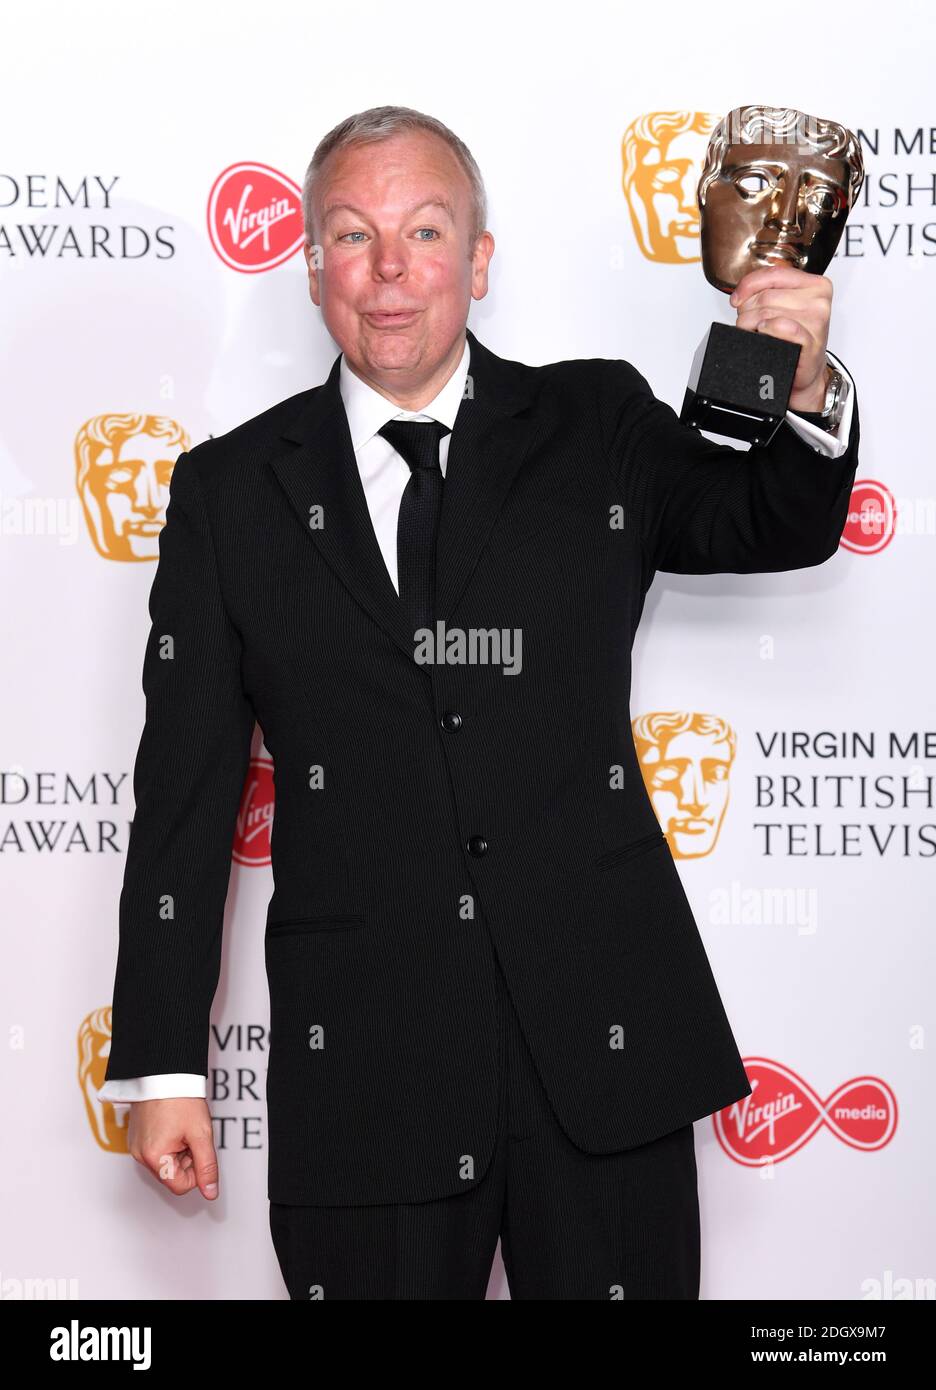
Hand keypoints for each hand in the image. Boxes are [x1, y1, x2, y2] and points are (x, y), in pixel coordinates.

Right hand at [127, 1098, 219, 1198]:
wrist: (163, 1072)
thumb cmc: (180, 1098)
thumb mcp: (201, 1134)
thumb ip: (207, 1166)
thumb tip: (210, 1192)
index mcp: (154, 1157)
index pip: (180, 1186)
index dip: (196, 1171)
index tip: (199, 1150)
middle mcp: (140, 1155)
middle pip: (172, 1175)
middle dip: (187, 1159)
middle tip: (192, 1134)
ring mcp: (137, 1146)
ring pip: (166, 1163)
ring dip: (179, 1150)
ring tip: (182, 1126)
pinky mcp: (137, 1138)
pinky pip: (158, 1151)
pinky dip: (170, 1142)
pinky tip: (173, 1124)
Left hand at [730, 265, 831, 411]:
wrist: (805, 372)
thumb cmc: (795, 340)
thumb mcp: (786, 308)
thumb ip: (770, 292)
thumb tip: (742, 293)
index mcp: (815, 285)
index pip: (774, 274)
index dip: (748, 285)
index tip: (736, 299)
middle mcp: (819, 300)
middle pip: (766, 296)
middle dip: (747, 311)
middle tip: (749, 324)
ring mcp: (817, 320)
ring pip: (767, 312)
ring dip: (751, 325)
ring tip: (755, 333)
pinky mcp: (811, 341)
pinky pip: (782, 327)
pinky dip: (768, 329)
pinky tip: (764, 334)